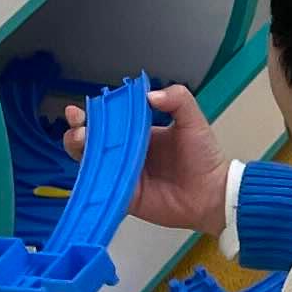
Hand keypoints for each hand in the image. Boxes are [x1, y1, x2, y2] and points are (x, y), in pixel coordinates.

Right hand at [74, 76, 229, 233]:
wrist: (212, 194)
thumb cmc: (204, 157)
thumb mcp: (193, 121)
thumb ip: (177, 100)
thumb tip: (149, 94)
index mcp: (139, 133)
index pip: (110, 121)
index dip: (93, 115)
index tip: (80, 110)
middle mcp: (127, 153)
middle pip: (93, 142)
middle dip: (78, 132)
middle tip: (79, 127)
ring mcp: (123, 175)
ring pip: (92, 163)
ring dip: (79, 151)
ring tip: (79, 141)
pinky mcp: (124, 197)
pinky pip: (103, 188)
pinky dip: (91, 181)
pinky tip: (86, 170)